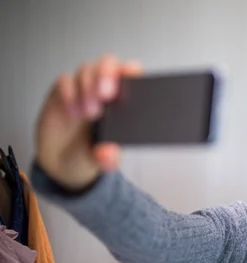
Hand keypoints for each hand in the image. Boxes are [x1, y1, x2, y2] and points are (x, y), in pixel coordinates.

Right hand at [34, 54, 142, 190]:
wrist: (61, 160)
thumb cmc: (90, 153)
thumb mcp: (101, 161)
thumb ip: (107, 159)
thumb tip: (108, 155)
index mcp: (123, 102)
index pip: (132, 76)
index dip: (132, 71)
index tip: (131, 78)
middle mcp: (104, 90)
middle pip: (109, 64)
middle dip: (108, 74)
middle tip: (106, 95)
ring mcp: (83, 88)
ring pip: (88, 69)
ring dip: (89, 88)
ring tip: (90, 114)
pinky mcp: (63, 91)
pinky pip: (66, 80)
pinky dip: (69, 94)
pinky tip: (72, 112)